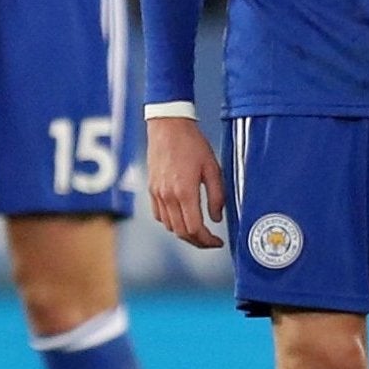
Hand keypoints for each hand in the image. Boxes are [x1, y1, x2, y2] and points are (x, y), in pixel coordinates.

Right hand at [147, 114, 226, 247]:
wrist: (168, 126)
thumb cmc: (192, 143)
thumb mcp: (213, 168)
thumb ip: (216, 196)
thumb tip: (216, 218)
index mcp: (185, 191)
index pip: (194, 228)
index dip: (207, 241)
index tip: (217, 242)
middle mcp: (168, 196)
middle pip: (181, 232)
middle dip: (197, 242)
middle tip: (210, 242)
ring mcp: (157, 193)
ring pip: (169, 226)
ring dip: (184, 234)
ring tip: (198, 231)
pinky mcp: (151, 189)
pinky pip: (159, 215)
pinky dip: (171, 223)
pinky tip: (181, 218)